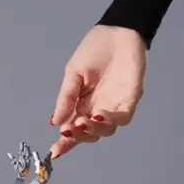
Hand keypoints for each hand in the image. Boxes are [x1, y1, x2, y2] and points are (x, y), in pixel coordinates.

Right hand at [49, 25, 146, 158]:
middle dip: (78, 136)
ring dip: (93, 130)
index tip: (54, 151)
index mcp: (82, 104)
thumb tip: (54, 121)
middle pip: (89, 134)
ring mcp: (115, 106)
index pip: (73, 128)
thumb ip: (66, 98)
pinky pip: (122, 118)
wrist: (117, 31)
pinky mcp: (130, 100)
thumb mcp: (73, 73)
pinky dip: (111, 121)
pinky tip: (98, 116)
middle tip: (67, 130)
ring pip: (106, 130)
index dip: (65, 142)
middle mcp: (98, 109)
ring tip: (81, 122)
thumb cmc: (95, 50)